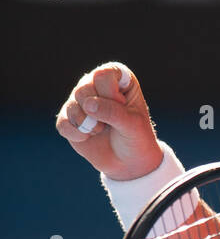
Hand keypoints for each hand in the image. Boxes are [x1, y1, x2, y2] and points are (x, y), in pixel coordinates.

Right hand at [55, 62, 162, 179]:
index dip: (111, 95)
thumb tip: (87, 104)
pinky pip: (64, 124)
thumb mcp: (132, 125)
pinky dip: (77, 135)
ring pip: (72, 106)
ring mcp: (80, 100)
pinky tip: (88, 137)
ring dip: (88, 126)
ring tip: (101, 130)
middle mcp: (95, 84)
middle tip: (111, 124)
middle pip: (84, 89)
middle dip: (98, 113)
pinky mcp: (68, 118)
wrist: (128, 162)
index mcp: (116, 77)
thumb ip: (113, 112)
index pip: (103, 76)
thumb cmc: (136, 138)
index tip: (123, 106)